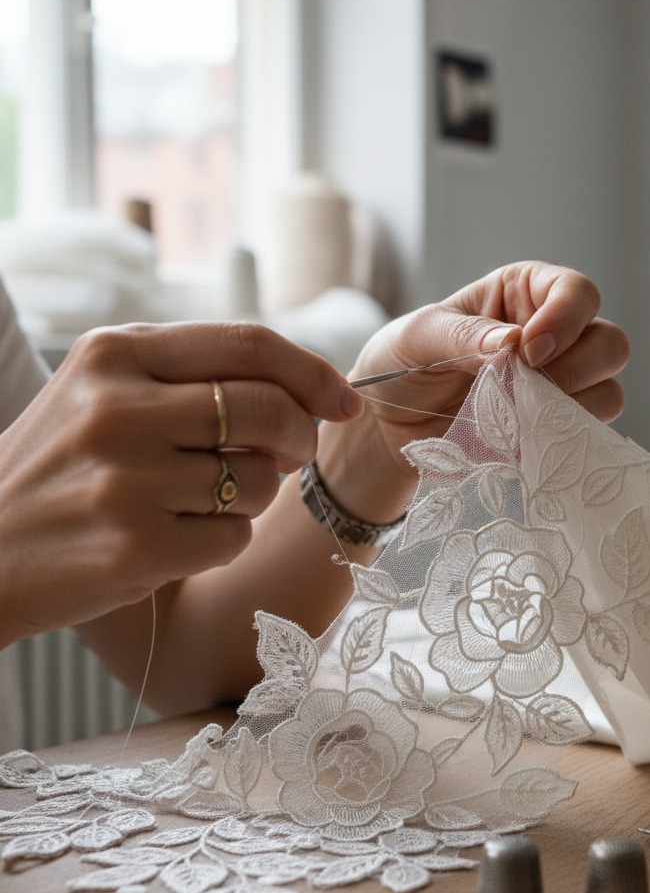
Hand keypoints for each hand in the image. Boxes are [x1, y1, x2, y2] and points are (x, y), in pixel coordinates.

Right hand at [0, 322, 359, 646]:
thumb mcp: (105, 391)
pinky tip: (176, 539)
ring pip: (259, 480)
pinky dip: (224, 540)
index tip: (344, 400)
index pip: (249, 344)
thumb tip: (310, 391)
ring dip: (254, 495)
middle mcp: (117, 408)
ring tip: (200, 499)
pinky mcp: (135, 548)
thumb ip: (196, 376)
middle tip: (290, 454)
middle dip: (301, 436)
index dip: (313, 372)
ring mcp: (125, 481)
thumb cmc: (62, 467)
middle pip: (269, 409)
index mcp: (115, 354)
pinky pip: (234, 536)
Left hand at [318, 262, 629, 523]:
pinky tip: (519, 441)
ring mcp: (560, 387)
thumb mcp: (417, 336)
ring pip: (608, 392)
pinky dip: (559, 440)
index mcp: (525, 294)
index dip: (566, 318)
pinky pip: (585, 437)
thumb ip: (463, 334)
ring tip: (513, 417)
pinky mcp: (554, 431)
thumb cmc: (400, 365)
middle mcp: (554, 336)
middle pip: (609, 344)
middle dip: (574, 368)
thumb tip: (511, 341)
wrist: (387, 428)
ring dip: (567, 408)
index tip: (529, 351)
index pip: (577, 292)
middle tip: (522, 387)